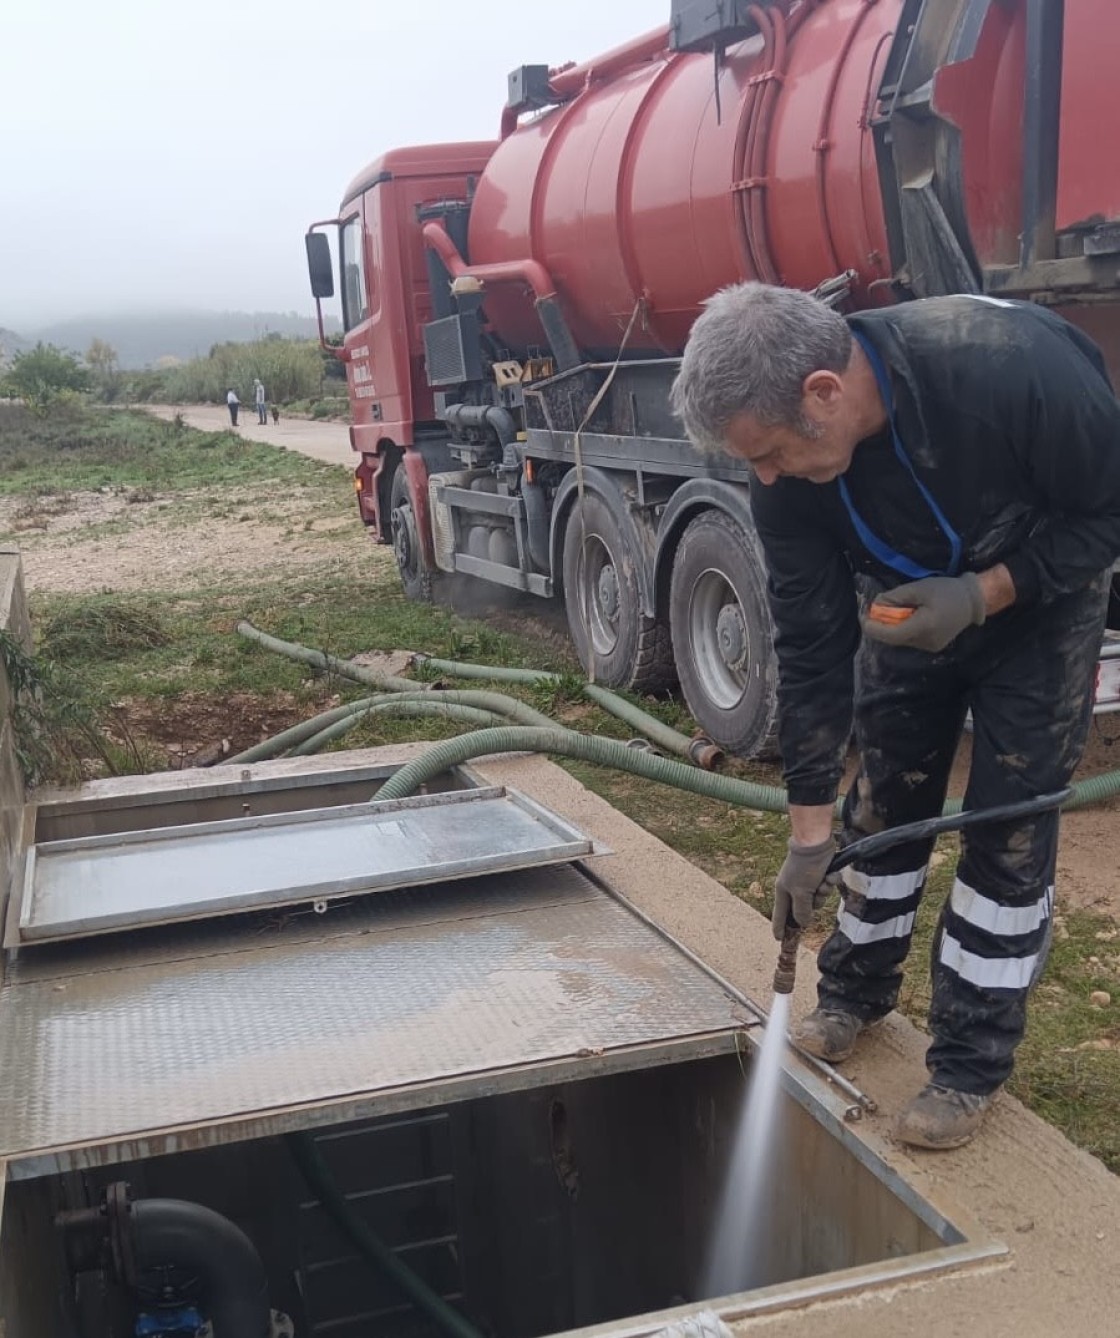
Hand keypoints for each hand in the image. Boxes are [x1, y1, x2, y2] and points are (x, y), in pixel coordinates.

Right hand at [772, 836, 837, 939]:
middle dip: (813, 903)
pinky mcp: (819, 874)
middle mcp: (793, 887)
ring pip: (818, 898)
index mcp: (783, 891)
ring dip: (824, 891)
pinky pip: (826, 886)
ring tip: (824, 881)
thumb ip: (801, 911)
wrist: (816, 843)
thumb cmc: (804, 867)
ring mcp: (807, 881)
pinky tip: (830, 874)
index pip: (780, 913)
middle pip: (804, 908)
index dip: (779, 926)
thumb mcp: (801, 892)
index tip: (778, 938)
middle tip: (816, 895)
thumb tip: (803, 924)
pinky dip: (830, 881)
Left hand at [862, 573, 985, 652]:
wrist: (973, 601)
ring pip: (901, 640)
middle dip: (881, 626)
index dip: (873, 628)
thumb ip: (895, 597)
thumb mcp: (918, 588)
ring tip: (892, 610)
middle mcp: (926, 641)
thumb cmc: (946, 590)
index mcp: (924, 627)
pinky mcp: (932, 647)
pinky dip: (902, 629)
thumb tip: (876, 605)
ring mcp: (930, 647)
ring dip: (891, 627)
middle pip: (894, 638)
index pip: (890, 634)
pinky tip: (906, 617)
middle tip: (874, 611)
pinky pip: (910, 640)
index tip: (862, 617)